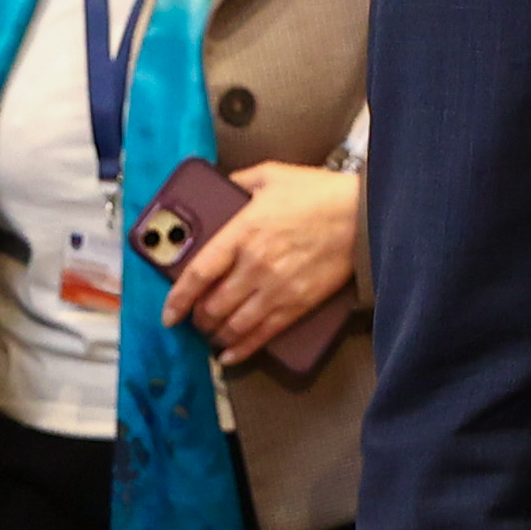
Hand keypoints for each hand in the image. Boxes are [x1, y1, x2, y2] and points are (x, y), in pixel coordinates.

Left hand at [164, 160, 360, 363]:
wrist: (362, 216)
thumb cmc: (319, 193)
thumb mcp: (272, 175)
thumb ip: (240, 182)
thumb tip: (221, 187)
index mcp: (242, 232)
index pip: (199, 273)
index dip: (178, 298)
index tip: (168, 313)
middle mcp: (255, 266)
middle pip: (213, 306)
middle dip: (198, 318)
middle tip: (195, 318)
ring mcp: (276, 289)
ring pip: (233, 325)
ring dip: (216, 334)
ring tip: (211, 334)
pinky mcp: (297, 305)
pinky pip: (262, 335)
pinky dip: (242, 349)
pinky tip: (229, 354)